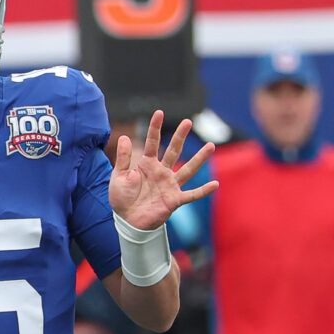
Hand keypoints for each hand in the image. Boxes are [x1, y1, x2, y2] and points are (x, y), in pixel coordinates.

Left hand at [110, 111, 216, 231]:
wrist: (127, 221)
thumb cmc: (122, 199)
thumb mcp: (118, 176)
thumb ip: (123, 158)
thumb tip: (125, 136)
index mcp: (147, 164)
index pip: (153, 143)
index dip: (155, 128)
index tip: (159, 112)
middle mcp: (161, 172)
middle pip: (173, 151)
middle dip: (180, 136)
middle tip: (188, 121)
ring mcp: (170, 185)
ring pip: (187, 169)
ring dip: (199, 158)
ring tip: (211, 146)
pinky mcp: (174, 200)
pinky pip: (192, 194)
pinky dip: (203, 190)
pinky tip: (215, 184)